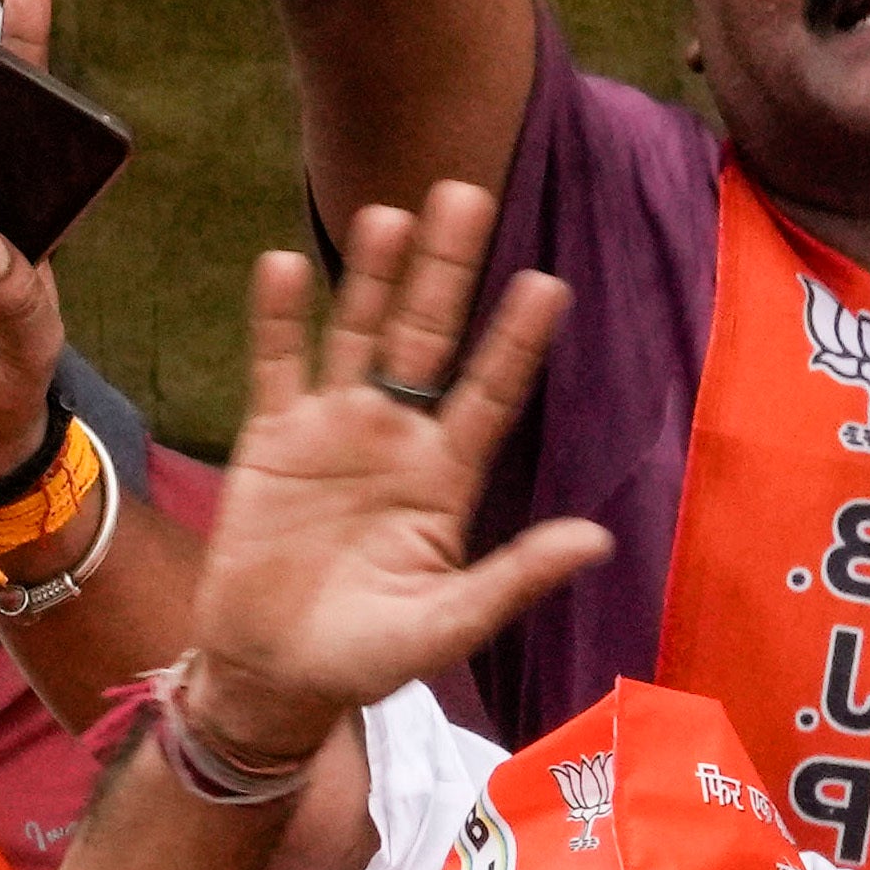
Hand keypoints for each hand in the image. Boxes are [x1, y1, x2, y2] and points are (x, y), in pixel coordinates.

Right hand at [179, 195, 609, 760]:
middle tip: (466, 194)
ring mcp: (332, 430)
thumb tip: (599, 538)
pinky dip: (279, 320)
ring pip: (355, 335)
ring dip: (369, 277)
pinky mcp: (271, 439)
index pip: (490, 393)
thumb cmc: (364, 657)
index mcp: (445, 478)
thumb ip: (516, 576)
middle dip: (445, 271)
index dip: (515, 341)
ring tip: (387, 214)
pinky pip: (277, 367)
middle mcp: (395, 438)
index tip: (548, 283)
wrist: (270, 675)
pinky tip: (282, 265)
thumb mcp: (448, 624)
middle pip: (425, 337)